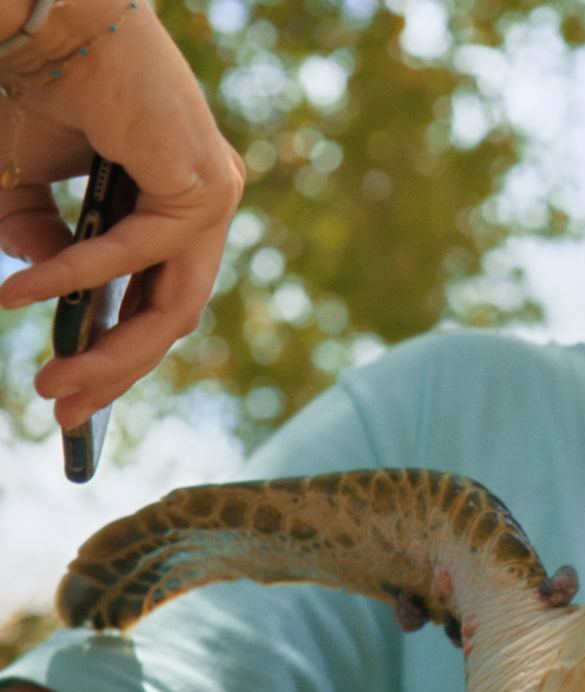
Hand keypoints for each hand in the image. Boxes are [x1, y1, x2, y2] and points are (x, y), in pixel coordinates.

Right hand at [0, 0, 243, 428]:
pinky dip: (78, 276)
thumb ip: (40, 245)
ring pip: (171, 306)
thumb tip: (47, 294)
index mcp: (177, 206)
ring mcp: (214, 196)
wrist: (48, 21)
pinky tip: (23, 296)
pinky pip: (140, 252)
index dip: (115, 357)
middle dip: (114, 373)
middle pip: (170, 318)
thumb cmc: (37, 94)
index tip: (75, 405)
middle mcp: (207, 204)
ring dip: (108, 353)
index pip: (157, 300)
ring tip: (49, 385)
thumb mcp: (25, 189)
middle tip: (61, 413)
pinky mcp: (203, 183)